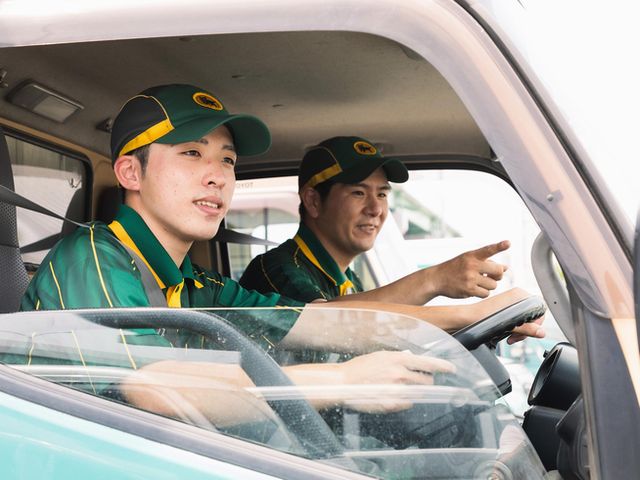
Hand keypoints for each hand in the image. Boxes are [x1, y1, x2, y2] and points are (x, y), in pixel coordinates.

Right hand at [337, 351, 454, 411]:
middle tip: (417, 380)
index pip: (429, 363)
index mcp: (399, 359)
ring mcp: (397, 390)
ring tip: (402, 388)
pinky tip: (393, 395)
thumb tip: (413, 362)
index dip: (443, 367)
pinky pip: (408, 404)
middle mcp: (401, 374)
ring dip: (416, 391)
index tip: (451, 369)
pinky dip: (405, 401)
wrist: (343, 383)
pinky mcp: (392, 404)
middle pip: (428, 380)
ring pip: (419, 393)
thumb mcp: (381, 356)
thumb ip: (399, 359)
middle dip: (426, 380)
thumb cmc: (360, 368)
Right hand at [431, 240, 509, 298]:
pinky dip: (483, 293)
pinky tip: (474, 289)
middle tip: (491, 275)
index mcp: (472, 255)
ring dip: (489, 285)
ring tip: (479, 282)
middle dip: (498, 275)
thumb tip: (506, 268)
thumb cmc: (455, 268)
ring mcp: (470, 278)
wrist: (437, 279)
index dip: (499, 246)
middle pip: (498, 271)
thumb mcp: (468, 260)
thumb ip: (486, 262)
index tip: (508, 243)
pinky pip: (486, 294)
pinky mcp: (468, 290)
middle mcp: (471, 265)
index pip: (488, 249)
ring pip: (493, 285)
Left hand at [470, 287, 545, 343]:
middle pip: (532, 315)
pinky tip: (506, 334)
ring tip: (510, 337)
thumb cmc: (482, 318)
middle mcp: (515, 297)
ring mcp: (509, 303)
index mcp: (519, 295)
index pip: (540, 308)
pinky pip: (516, 319)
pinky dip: (514, 328)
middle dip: (527, 329)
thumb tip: (542, 333)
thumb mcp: (508, 325)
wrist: (465, 318)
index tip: (528, 332)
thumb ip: (527, 329)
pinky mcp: (503, 309)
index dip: (537, 323)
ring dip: (520, 330)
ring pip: (524, 319)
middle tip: (516, 338)